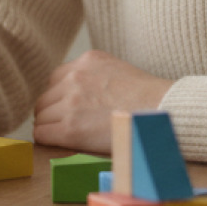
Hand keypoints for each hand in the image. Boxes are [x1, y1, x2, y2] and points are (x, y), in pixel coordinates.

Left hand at [33, 49, 174, 151]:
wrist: (164, 116)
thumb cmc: (151, 101)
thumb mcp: (119, 72)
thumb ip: (95, 77)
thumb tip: (82, 95)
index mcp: (88, 61)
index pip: (56, 79)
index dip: (61, 97)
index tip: (69, 109)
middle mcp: (75, 77)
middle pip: (45, 98)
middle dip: (53, 112)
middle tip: (65, 126)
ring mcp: (70, 102)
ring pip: (41, 116)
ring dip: (51, 126)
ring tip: (66, 137)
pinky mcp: (69, 128)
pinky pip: (41, 134)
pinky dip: (47, 140)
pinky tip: (59, 144)